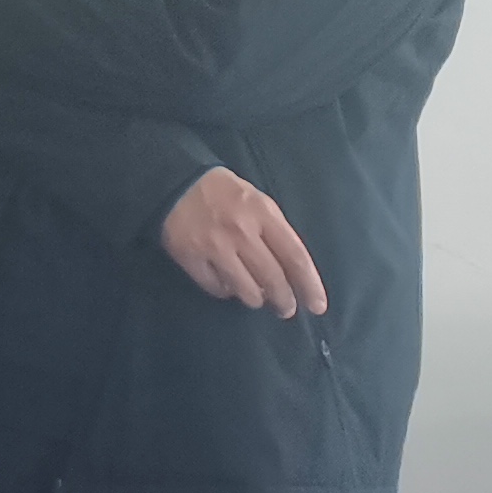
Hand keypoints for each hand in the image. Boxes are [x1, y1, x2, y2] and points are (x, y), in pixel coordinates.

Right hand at [160, 167, 326, 317]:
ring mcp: (214, 246)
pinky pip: (216, 288)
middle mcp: (241, 232)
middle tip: (286, 309)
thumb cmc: (224, 193)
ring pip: (246, 289)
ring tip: (257, 297)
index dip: (309, 285)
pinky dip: (225, 291)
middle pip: (272, 278)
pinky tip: (228, 285)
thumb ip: (275, 232)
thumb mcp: (258, 202)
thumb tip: (289, 271)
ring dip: (256, 298)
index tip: (317, 306)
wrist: (174, 182)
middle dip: (284, 300)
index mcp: (262, 214)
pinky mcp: (190, 257)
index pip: (295, 257)